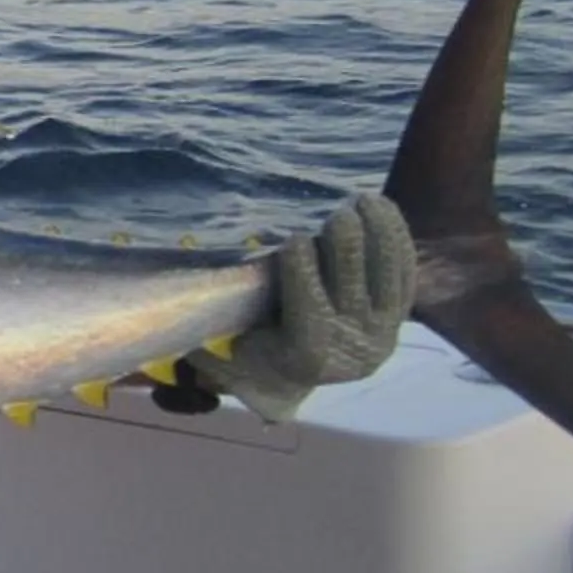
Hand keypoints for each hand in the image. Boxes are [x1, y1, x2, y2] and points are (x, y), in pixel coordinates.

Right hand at [190, 191, 415, 421]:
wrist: (296, 371)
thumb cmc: (250, 350)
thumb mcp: (225, 345)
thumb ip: (209, 323)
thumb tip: (169, 288)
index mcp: (305, 359)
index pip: (309, 315)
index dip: (303, 276)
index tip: (293, 239)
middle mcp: (350, 351)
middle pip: (352, 292)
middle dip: (346, 250)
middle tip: (336, 214)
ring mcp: (381, 334)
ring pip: (385, 279)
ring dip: (377, 236)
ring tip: (363, 201)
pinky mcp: (399, 318)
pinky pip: (403, 274)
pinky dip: (395, 239)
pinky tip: (381, 208)